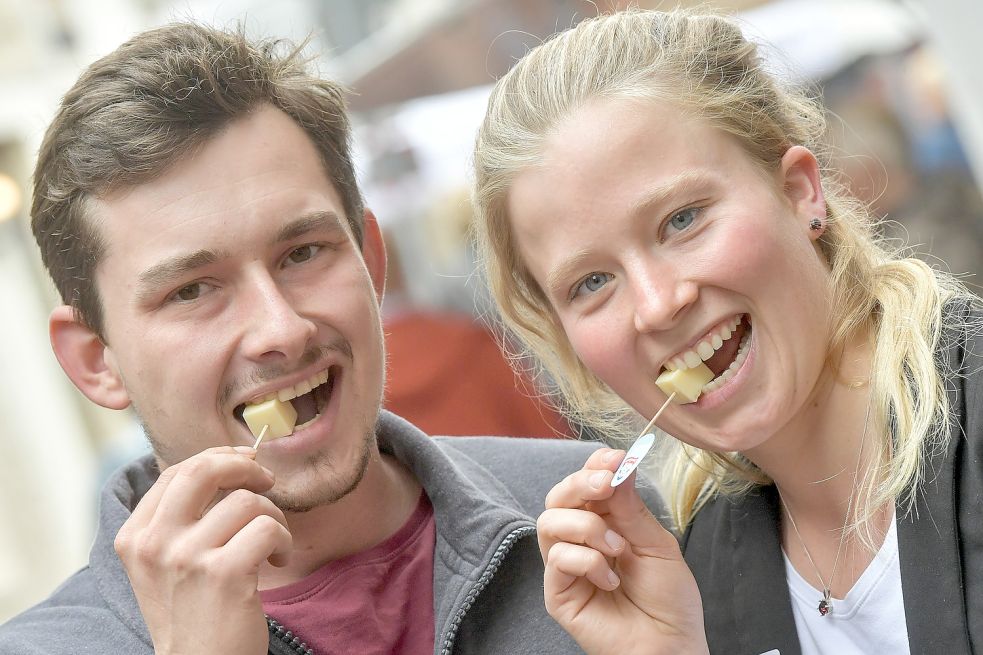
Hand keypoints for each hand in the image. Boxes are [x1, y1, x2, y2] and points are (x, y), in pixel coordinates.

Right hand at [114, 446, 292, 654]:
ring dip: (273, 517)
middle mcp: (154, 544)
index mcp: (135, 538)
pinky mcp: (224, 574)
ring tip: (271, 544)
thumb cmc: (193, 614)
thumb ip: (178, 520)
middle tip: (266, 481)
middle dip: (245, 467)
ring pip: (247, 501)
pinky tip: (277, 560)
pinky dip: (283, 540)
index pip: (176, 472)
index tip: (243, 461)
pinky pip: (268, 528)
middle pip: (204, 470)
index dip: (216, 458)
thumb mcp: (164, 566)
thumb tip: (223, 463)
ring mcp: (187, 558)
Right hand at [538, 448, 707, 654]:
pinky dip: (587, 561)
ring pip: (549, 522)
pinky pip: (557, 558)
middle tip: (606, 484)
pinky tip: (610, 579)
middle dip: (581, 483)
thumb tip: (619, 463)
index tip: (615, 457)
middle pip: (558, 496)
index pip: (585, 483)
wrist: (670, 645)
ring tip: (617, 549)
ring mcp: (565, 566)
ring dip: (587, 527)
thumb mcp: (657, 543)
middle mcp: (579, 540)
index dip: (595, 465)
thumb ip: (631, 507)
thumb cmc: (668, 599)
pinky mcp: (557, 592)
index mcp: (605, 522)